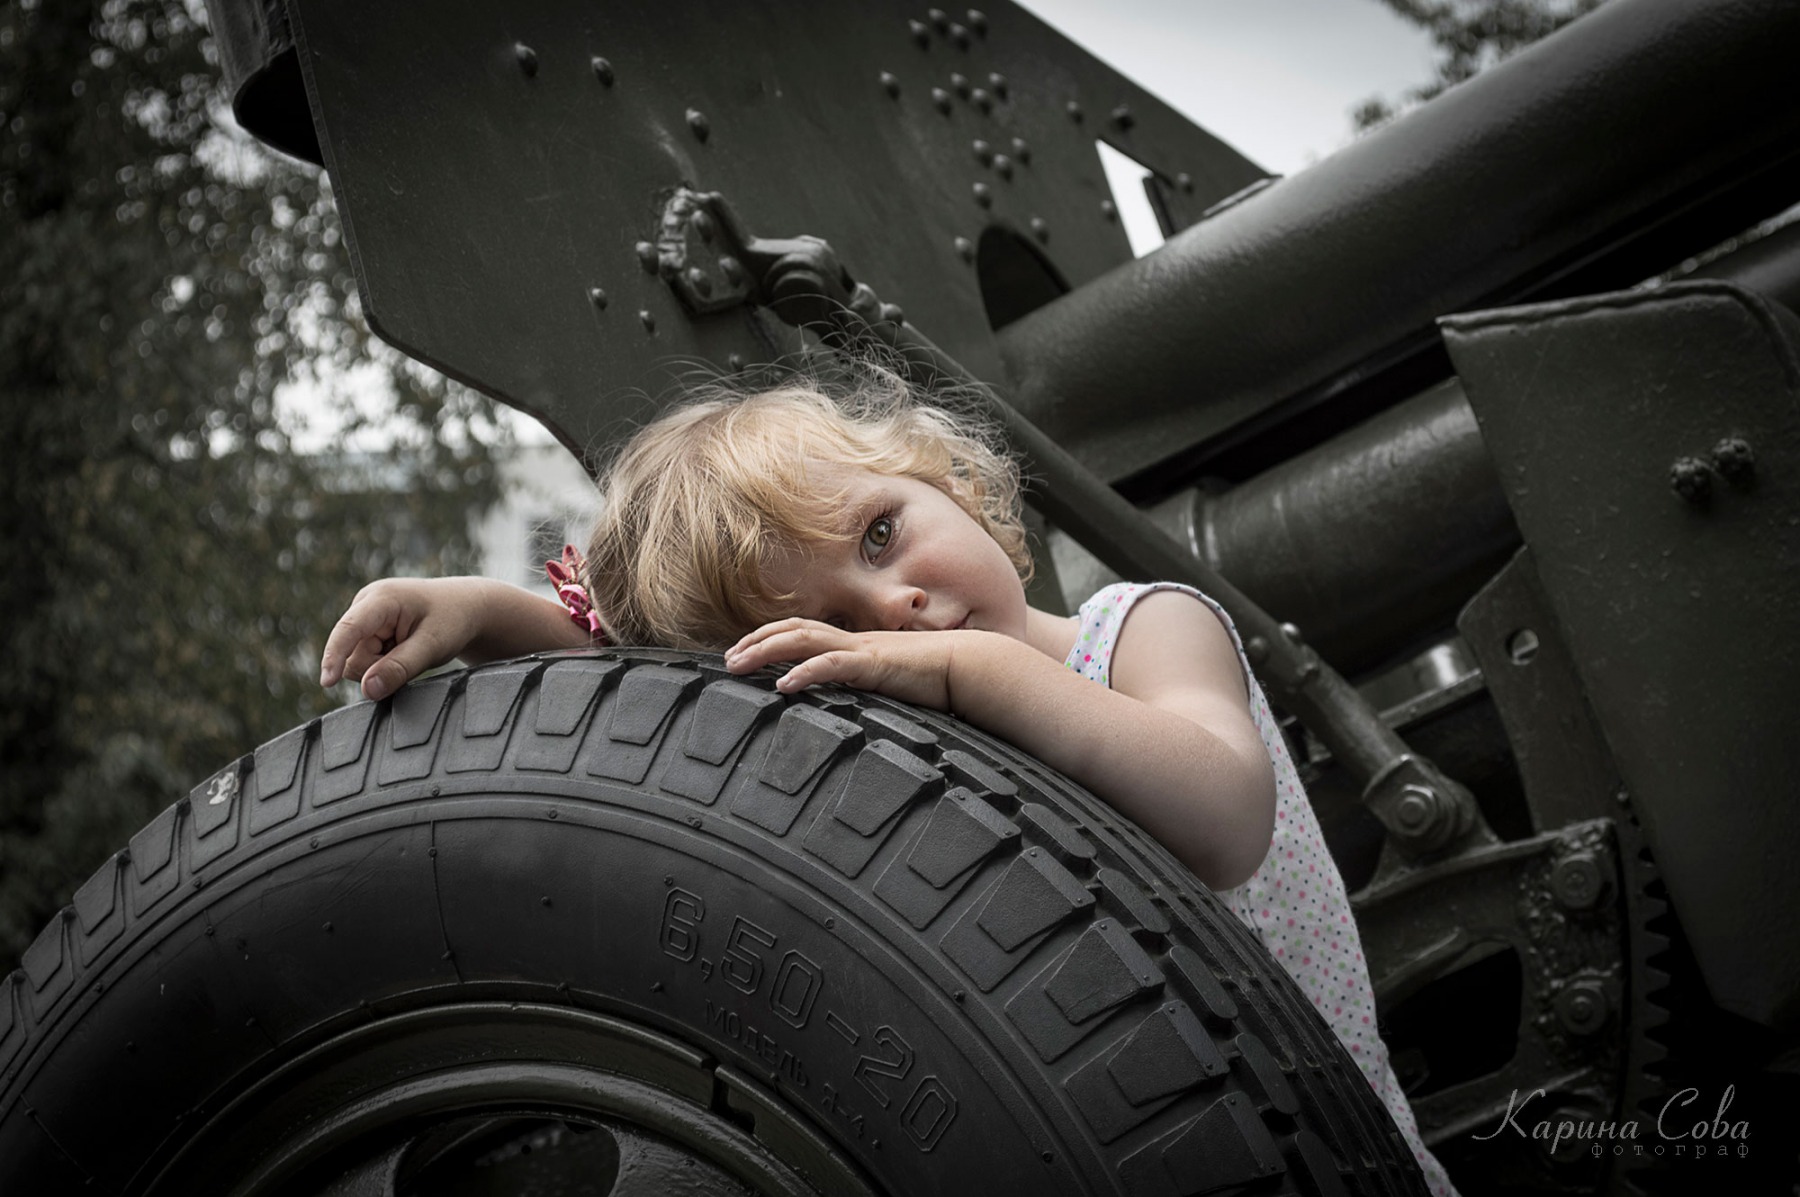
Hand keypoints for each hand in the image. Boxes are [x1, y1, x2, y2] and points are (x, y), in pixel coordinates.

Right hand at [319, 577, 486, 701]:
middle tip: (413, 656)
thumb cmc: (453, 620)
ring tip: (410, 649)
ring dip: (382, 667)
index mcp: (382, 598)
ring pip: (357, 661)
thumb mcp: (433, 646)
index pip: (349, 629)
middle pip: (353, 655)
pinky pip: (364, 660)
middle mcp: (366, 604)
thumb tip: (367, 689)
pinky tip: (403, 650)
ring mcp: (365, 617)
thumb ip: (400, 668)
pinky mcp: (367, 630)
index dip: (334, 656)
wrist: (466, 608)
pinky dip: (383, 663)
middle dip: (378, 668)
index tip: (327, 682)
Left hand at [724, 618, 964, 708]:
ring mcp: (861, 650)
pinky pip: (833, 664)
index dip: (769, 638)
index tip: (742, 654)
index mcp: (854, 644)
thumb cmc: (936, 678)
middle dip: (755, 642)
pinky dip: (805, 672)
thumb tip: (844, 702)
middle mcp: (852, 640)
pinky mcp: (874, 664)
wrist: (971, 667)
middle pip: (793, 629)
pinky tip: (783, 685)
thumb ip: (866, 686)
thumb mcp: (890, 682)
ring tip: (739, 665)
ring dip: (766, 650)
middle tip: (726, 660)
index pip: (803, 631)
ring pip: (803, 639)